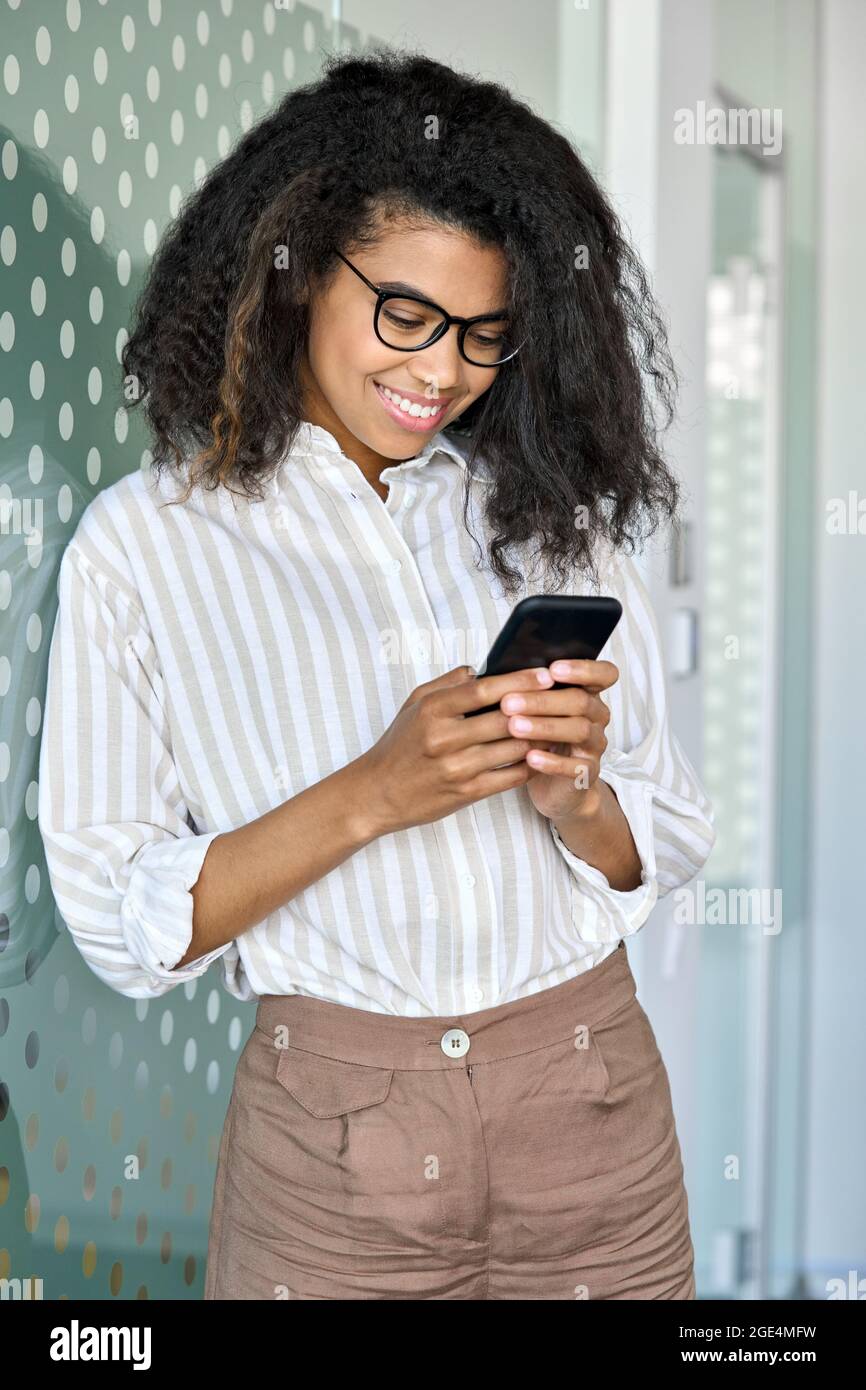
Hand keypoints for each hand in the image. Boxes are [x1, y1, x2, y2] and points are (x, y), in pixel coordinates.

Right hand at [354, 663, 558, 835]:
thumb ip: (447, 683)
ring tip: (560, 725)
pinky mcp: (466, 793)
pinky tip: (542, 755)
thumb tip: (480, 669)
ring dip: (540, 737)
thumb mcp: (414, 705)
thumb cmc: (399, 745)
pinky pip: (510, 776)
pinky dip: (529, 764)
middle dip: (539, 708)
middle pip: (505, 718)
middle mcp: (445, 738)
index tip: (545, 675)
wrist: (377, 793)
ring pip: (513, 748)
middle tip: (564, 698)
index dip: (520, 681)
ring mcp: (457, 768)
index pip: (485, 689)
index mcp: (433, 710)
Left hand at [499, 658, 618, 822]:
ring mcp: (595, 745)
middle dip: (542, 701)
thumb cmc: (542, 738)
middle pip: (581, 701)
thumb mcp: (538, 711)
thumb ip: (530, 692)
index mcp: (589, 694)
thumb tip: (499, 675)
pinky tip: (530, 758)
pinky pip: (575, 766)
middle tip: (508, 703)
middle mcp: (597, 717)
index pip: (604, 674)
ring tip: (514, 727)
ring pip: (580, 730)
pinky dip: (552, 762)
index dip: (583, 668)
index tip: (553, 669)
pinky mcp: (588, 772)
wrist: (555, 786)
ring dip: (545, 727)